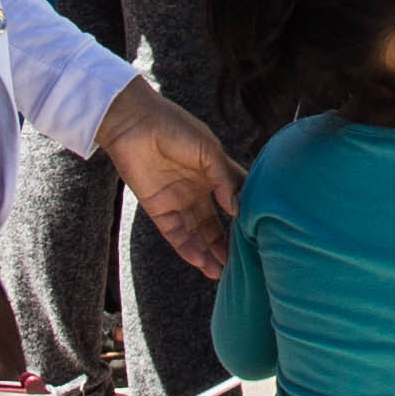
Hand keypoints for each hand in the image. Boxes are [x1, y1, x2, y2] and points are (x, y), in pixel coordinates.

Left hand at [98, 75, 240, 275]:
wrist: (134, 123)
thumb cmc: (174, 127)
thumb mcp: (208, 150)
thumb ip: (224, 179)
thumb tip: (238, 210)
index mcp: (213, 173)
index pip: (234, 200)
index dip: (246, 217)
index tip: (261, 235)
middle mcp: (197, 190)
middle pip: (215, 224)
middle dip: (226, 244)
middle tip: (241, 265)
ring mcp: (178, 201)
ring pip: (196, 234)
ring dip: (208, 253)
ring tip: (222, 272)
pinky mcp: (158, 209)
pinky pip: (175, 234)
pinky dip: (188, 249)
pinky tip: (201, 262)